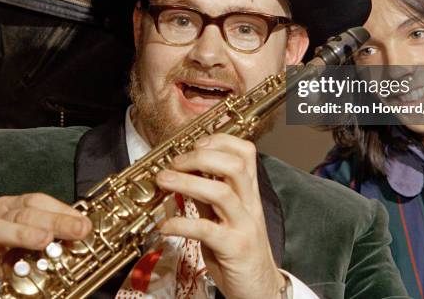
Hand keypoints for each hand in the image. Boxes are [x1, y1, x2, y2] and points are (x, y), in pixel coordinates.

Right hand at [0, 193, 91, 275]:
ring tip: (44, 240)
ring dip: (22, 233)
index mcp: (18, 207)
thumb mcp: (38, 240)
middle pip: (27, 213)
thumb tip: (84, 231)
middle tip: (77, 231)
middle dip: (55, 222)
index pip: (40, 202)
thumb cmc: (13, 253)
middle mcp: (0, 215)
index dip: (63, 211)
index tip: (84, 224)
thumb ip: (58, 236)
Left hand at [155, 134, 285, 298]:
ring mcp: (244, 225)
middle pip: (234, 165)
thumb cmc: (238, 250)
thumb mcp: (223, 217)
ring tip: (163, 181)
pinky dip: (182, 223)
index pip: (245, 151)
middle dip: (200, 157)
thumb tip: (184, 173)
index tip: (195, 143)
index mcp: (248, 192)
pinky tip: (165, 226)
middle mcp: (250, 204)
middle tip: (174, 162)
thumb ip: (208, 195)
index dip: (220, 140)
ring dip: (186, 182)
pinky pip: (207, 230)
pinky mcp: (234, 249)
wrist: (259, 290)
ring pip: (220, 192)